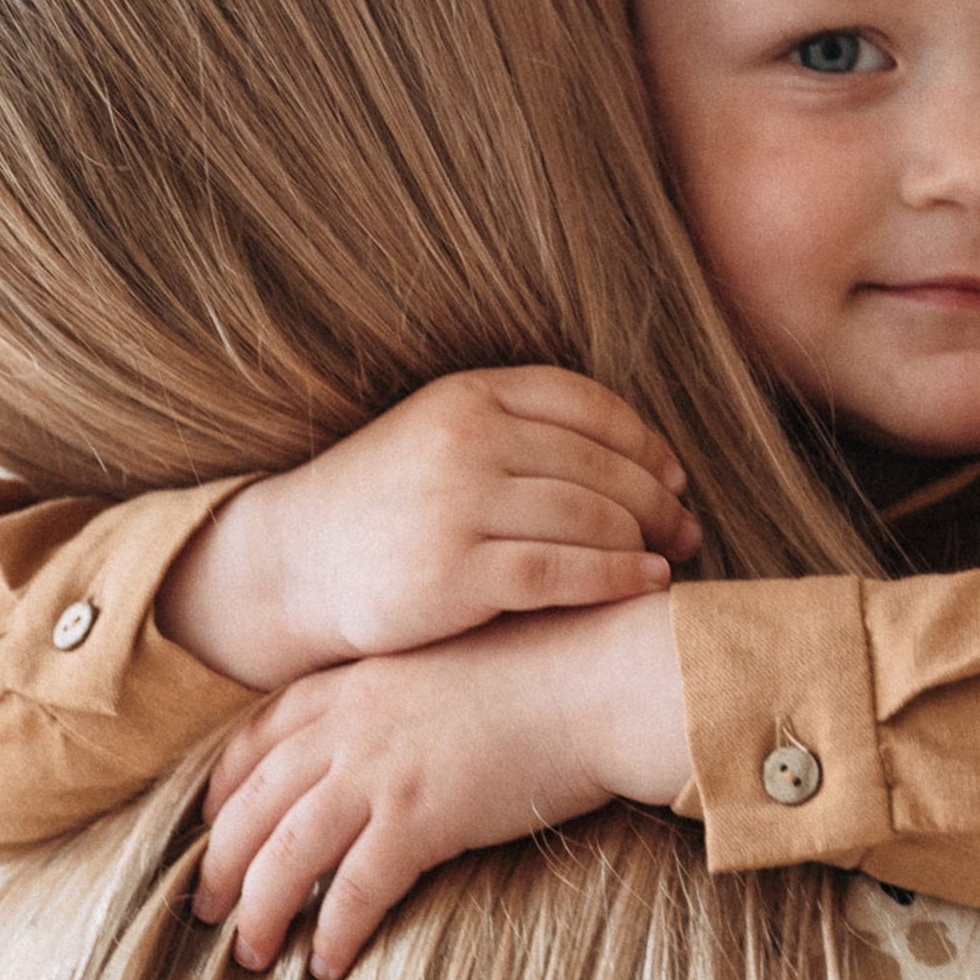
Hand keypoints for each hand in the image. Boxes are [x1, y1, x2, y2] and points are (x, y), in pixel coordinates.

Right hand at [155, 368, 698, 687]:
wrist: (292, 567)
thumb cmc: (384, 506)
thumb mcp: (442, 438)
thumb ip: (522, 433)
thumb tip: (646, 458)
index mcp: (467, 395)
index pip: (587, 404)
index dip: (643, 440)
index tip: (673, 475)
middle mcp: (466, 440)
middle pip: (600, 464)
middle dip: (656, 499)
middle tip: (687, 528)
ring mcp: (458, 506)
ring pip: (591, 516)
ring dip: (646, 541)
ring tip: (669, 558)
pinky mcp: (455, 575)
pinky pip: (565, 572)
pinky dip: (618, 578)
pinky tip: (645, 585)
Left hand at [197, 591, 692, 976]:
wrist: (602, 678)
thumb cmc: (545, 672)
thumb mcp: (446, 670)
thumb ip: (397, 702)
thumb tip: (384, 745)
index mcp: (351, 684)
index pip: (255, 740)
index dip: (221, 790)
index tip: (207, 826)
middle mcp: (350, 727)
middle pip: (251, 804)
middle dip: (219, 863)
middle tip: (204, 911)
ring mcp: (381, 772)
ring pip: (285, 854)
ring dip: (260, 912)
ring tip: (251, 956)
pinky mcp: (422, 818)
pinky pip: (355, 890)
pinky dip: (334, 933)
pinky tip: (327, 967)